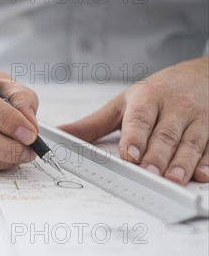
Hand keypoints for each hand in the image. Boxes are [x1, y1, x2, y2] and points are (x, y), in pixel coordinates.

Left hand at [60, 57, 208, 184]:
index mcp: (147, 98)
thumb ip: (93, 124)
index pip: (140, 118)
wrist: (202, 75)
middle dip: (157, 155)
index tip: (130, 155)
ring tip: (173, 180)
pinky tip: (202, 175)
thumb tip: (60, 134)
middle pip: (165, 134)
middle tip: (149, 173)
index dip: (135, 136)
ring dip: (183, 162)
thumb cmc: (156, 93)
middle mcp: (174, 106)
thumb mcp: (123, 103)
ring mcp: (198, 118)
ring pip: (191, 142)